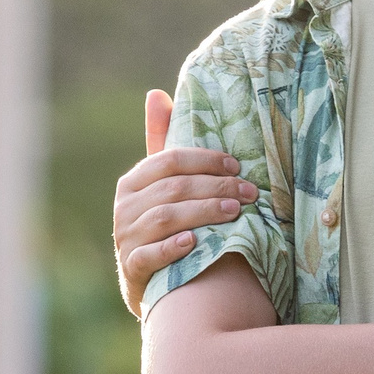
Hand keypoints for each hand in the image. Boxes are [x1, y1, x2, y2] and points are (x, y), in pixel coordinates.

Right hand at [114, 89, 260, 316]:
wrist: (154, 280)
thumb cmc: (165, 222)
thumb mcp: (161, 183)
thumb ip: (161, 141)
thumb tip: (155, 93)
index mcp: (133, 182)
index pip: (170, 160)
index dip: (206, 160)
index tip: (238, 165)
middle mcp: (124, 208)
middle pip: (174, 188)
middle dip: (216, 187)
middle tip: (249, 193)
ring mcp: (126, 238)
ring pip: (166, 218)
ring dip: (204, 212)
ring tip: (235, 213)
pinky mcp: (131, 269)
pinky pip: (149, 255)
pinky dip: (172, 247)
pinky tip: (195, 242)